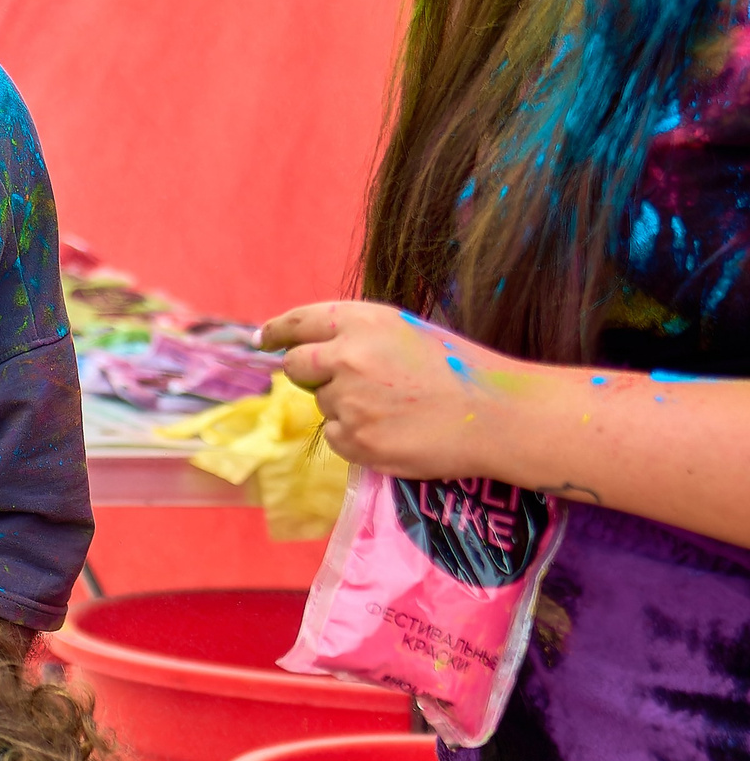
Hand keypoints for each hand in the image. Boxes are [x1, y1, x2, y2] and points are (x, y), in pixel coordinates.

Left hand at [262, 301, 524, 480]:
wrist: (496, 416)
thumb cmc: (459, 371)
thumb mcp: (406, 333)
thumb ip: (359, 337)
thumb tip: (317, 352)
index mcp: (361, 321)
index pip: (299, 322)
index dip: (277, 331)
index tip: (265, 339)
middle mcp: (346, 356)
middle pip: (296, 366)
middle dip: (309, 373)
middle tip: (343, 382)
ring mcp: (347, 400)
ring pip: (322, 404)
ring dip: (345, 407)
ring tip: (395, 409)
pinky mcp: (355, 439)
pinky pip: (336, 436)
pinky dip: (356, 437)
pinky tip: (394, 431)